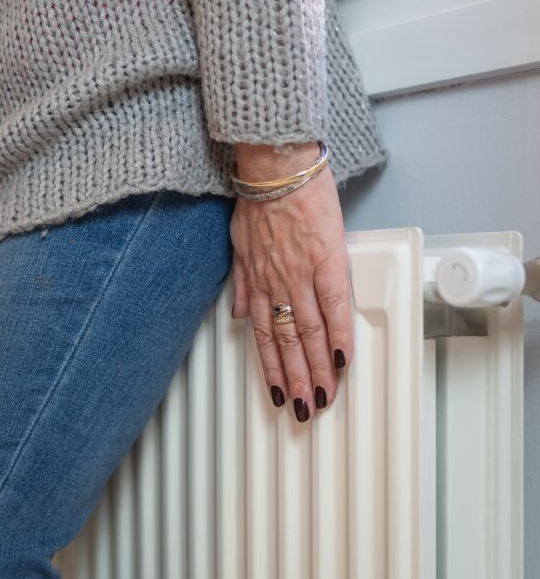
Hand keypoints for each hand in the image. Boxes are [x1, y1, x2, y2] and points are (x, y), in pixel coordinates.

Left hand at [230, 142, 352, 422]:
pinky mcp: (326, 261)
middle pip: (285, 342)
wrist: (275, 169)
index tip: (278, 392)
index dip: (270, 367)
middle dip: (294, 380)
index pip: (262, 334)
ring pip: (307, 333)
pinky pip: (333, 306)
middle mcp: (275, 285)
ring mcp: (300, 276)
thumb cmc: (259, 199)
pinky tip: (342, 359)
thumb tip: (236, 312)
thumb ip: (240, 281)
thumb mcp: (237, 244)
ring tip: (322, 397)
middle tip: (302, 410)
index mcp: (256, 281)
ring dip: (315, 369)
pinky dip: (338, 335)